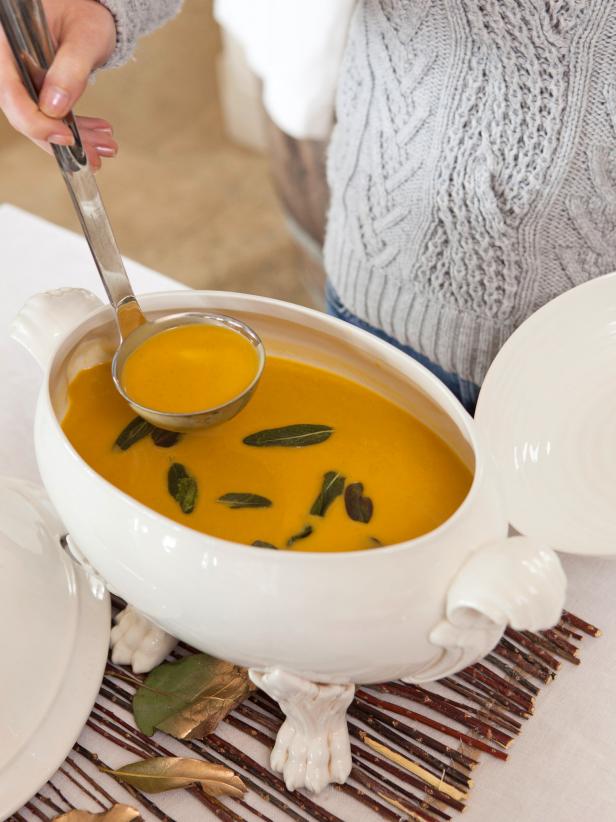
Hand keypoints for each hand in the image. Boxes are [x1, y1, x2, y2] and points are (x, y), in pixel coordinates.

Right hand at [0, 0, 117, 169]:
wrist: (89, 9)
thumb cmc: (85, 12)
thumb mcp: (84, 36)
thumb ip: (70, 69)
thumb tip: (53, 108)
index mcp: (6, 41)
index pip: (10, 91)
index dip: (35, 121)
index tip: (66, 138)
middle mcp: (7, 60)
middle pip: (23, 110)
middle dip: (61, 138)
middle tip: (95, 156)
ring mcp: (19, 75)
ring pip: (40, 117)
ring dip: (75, 138)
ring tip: (106, 147)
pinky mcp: (34, 86)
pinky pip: (50, 113)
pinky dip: (76, 128)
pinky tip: (99, 134)